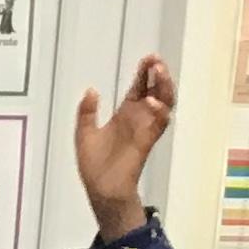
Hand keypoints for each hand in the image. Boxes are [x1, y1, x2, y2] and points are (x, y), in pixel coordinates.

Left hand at [73, 55, 175, 235]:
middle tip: (156, 60)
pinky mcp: (146, 142)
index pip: (139, 87)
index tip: (148, 59)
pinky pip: (159, 124)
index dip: (144, 72)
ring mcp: (144, 129)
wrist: (100, 190)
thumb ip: (87, 112)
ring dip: (165, 88)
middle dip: (159, 74)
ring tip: (160, 72)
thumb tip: (92, 90)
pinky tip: (152, 101)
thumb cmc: (95, 165)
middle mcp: (138, 119)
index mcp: (125, 114)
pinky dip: (159, 111)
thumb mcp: (84, 133)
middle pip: (156, 91)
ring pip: (165, 103)